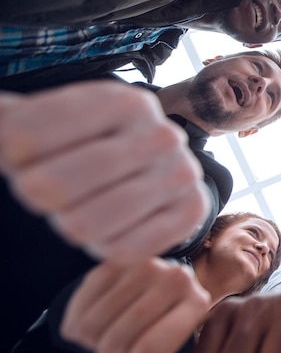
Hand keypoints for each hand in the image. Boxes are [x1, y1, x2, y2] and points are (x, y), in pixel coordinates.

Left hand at [0, 82, 209, 262]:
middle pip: (53, 186)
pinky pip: (123, 250)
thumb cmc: (95, 144)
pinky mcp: (191, 213)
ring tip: (74, 210)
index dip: (6, 154)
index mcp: (123, 101)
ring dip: (66, 223)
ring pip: (86, 225)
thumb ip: (11, 120)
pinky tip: (108, 229)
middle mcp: (159, 135)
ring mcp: (180, 175)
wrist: (160, 166)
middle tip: (43, 190)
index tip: (18, 156)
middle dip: (34, 194)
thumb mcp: (58, 120)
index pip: (25, 135)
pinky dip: (103, 247)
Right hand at [60, 258, 210, 352]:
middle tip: (116, 352)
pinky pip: (81, 303)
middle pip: (120, 335)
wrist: (139, 310)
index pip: (150, 349)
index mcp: (196, 306)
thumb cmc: (149, 346)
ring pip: (96, 321)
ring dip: (91, 341)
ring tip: (107, 336)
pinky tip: (94, 323)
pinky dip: (77, 324)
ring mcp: (145, 264)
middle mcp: (176, 278)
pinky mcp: (115, 260)